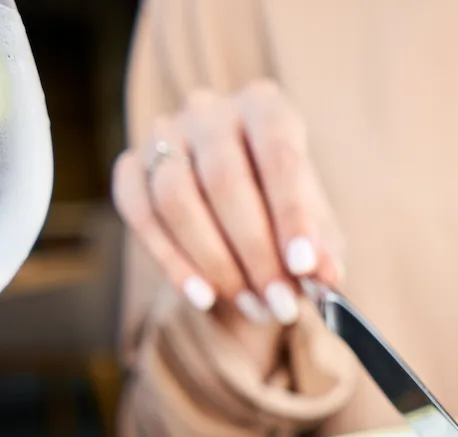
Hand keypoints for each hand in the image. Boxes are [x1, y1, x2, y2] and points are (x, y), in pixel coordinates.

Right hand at [112, 80, 342, 367]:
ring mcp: (164, 133)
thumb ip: (323, 249)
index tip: (303, 266)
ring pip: (176, 198)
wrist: (241, 212)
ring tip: (252, 306)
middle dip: (255, 253)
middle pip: (224, 181)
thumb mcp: (317, 230)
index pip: (279, 155)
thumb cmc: (287, 214)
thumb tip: (326, 277)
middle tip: (279, 303)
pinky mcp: (131, 165)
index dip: (292, 214)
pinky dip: (171, 261)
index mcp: (266, 109)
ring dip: (216, 263)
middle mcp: (211, 111)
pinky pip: (140, 213)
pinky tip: (204, 297)